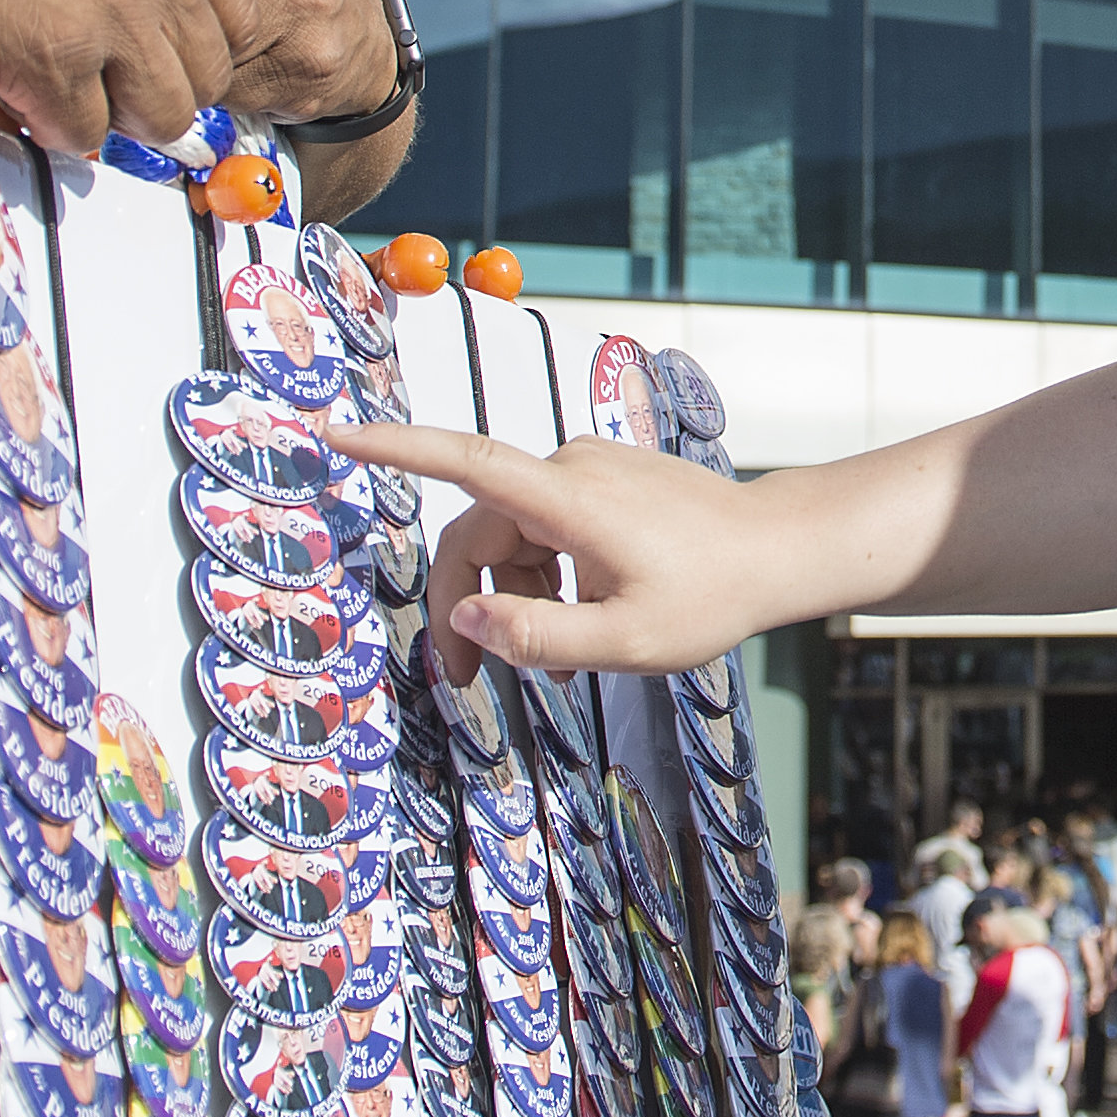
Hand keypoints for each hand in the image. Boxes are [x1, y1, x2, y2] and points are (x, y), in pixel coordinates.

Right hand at [0, 0, 244, 157]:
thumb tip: (156, 19)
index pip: (237, 17)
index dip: (182, 45)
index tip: (138, 51)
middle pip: (205, 75)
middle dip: (147, 88)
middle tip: (88, 80)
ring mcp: (112, 10)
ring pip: (161, 116)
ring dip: (107, 115)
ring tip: (50, 85)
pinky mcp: (52, 59)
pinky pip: (85, 134)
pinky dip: (47, 124)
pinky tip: (7, 85)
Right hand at [356, 420, 810, 680]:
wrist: (779, 549)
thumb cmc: (712, 595)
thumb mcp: (626, 641)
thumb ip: (539, 637)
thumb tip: (464, 620)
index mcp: (569, 500)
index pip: (466, 462)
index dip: (396, 448)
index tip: (337, 434)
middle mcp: (570, 469)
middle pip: (479, 532)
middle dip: (464, 602)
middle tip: (465, 681)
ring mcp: (587, 468)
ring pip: (510, 533)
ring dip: (511, 592)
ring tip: (552, 654)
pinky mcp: (600, 478)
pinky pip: (541, 525)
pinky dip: (541, 572)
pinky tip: (576, 614)